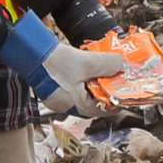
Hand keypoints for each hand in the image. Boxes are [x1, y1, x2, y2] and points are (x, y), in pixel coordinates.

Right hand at [0, 13, 128, 116]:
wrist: (30, 55)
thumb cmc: (54, 63)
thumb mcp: (86, 62)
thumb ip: (107, 64)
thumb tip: (123, 64)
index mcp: (81, 107)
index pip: (110, 108)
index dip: (123, 96)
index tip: (132, 85)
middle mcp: (72, 107)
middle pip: (99, 99)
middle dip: (110, 86)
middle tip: (120, 72)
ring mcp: (63, 100)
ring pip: (89, 93)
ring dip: (98, 81)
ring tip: (106, 67)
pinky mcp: (57, 91)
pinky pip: (78, 87)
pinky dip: (86, 78)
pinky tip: (90, 66)